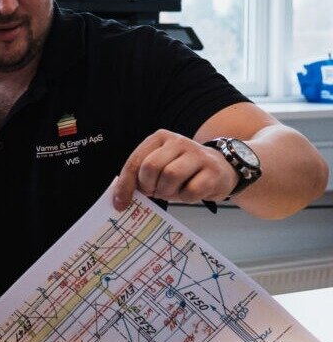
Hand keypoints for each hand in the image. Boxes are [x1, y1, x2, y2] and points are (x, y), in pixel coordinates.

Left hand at [113, 129, 238, 210]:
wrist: (221, 168)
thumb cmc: (183, 170)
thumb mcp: (160, 166)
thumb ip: (140, 176)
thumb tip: (120, 197)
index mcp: (160, 138)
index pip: (136, 161)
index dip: (126, 184)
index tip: (120, 203)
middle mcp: (178, 141)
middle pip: (151, 167)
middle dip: (149, 186)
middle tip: (154, 192)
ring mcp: (198, 154)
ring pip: (170, 176)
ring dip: (167, 192)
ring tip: (172, 192)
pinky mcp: (213, 170)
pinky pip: (191, 190)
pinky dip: (186, 198)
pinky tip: (190, 193)